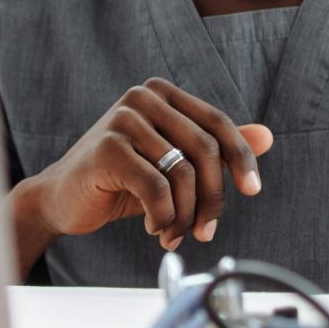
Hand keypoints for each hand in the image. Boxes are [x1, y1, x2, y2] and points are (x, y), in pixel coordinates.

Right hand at [18, 78, 273, 251]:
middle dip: (213, 198)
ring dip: (186, 215)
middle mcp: (142, 97)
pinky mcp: (107, 148)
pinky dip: (164, 217)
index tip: (253, 190)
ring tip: (173, 234)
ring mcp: (122, 119)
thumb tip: (267, 136)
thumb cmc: (119, 181)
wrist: (60, 200)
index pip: (217, 123)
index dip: (241, 158)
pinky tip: (155, 228)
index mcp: (161, 93)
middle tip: (205, 231)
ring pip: (183, 174)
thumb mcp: (171, 164)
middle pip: (205, 149)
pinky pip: (157, 188)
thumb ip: (214, 148)